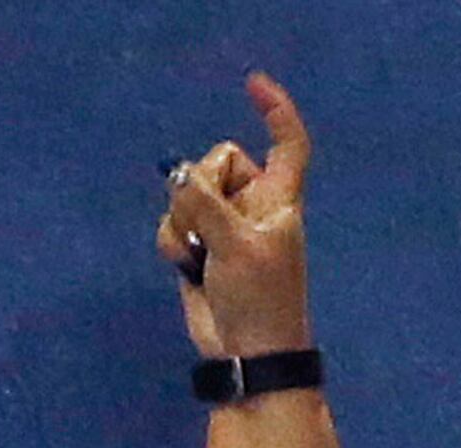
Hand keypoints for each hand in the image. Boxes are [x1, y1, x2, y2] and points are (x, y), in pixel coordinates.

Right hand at [158, 73, 314, 358]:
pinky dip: (174, 240)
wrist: (247, 352)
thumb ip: (203, 202)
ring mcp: (225, 224)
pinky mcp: (200, 243)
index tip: (253, 83)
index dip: (276, 113)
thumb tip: (175, 173)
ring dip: (184, 220)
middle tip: (216, 230)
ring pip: (186, 191)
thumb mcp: (236, 246)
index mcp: (281, 201)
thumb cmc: (261, 301)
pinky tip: (188, 266)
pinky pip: (173, 219)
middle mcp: (254, 206)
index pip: (287, 146)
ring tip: (203, 256)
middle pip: (215, 160)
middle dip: (203, 187)